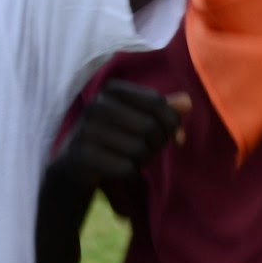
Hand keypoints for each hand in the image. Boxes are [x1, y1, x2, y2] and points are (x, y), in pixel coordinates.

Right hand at [51, 81, 189, 189]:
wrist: (74, 166)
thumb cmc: (115, 138)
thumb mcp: (140, 119)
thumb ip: (164, 110)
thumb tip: (187, 102)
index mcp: (111, 90)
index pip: (157, 103)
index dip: (173, 123)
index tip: (176, 137)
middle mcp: (96, 105)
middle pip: (150, 127)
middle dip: (158, 144)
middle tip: (147, 151)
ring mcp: (85, 130)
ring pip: (140, 150)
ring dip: (144, 160)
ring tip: (130, 158)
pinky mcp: (82, 156)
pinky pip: (127, 168)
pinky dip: (130, 172)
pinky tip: (118, 169)